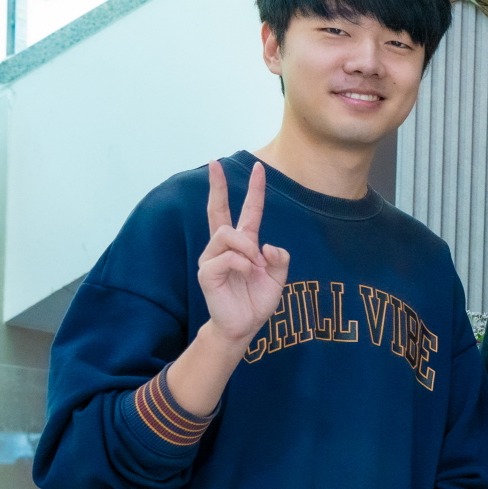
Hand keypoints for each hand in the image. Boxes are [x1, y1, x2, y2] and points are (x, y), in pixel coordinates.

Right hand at [197, 161, 288, 347]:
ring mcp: (213, 257)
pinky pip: (226, 256)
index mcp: (245, 244)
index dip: (254, 190)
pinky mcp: (207, 271)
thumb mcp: (278, 278)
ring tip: (256, 265)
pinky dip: (242, 263)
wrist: (245, 325)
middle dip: (216, 185)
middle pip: (217, 209)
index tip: (259, 167)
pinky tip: (247, 272)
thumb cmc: (257, 300)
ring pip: (227, 234)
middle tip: (214, 163)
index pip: (248, 211)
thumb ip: (280, 259)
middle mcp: (226, 246)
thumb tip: (268, 245)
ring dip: (247, 247)